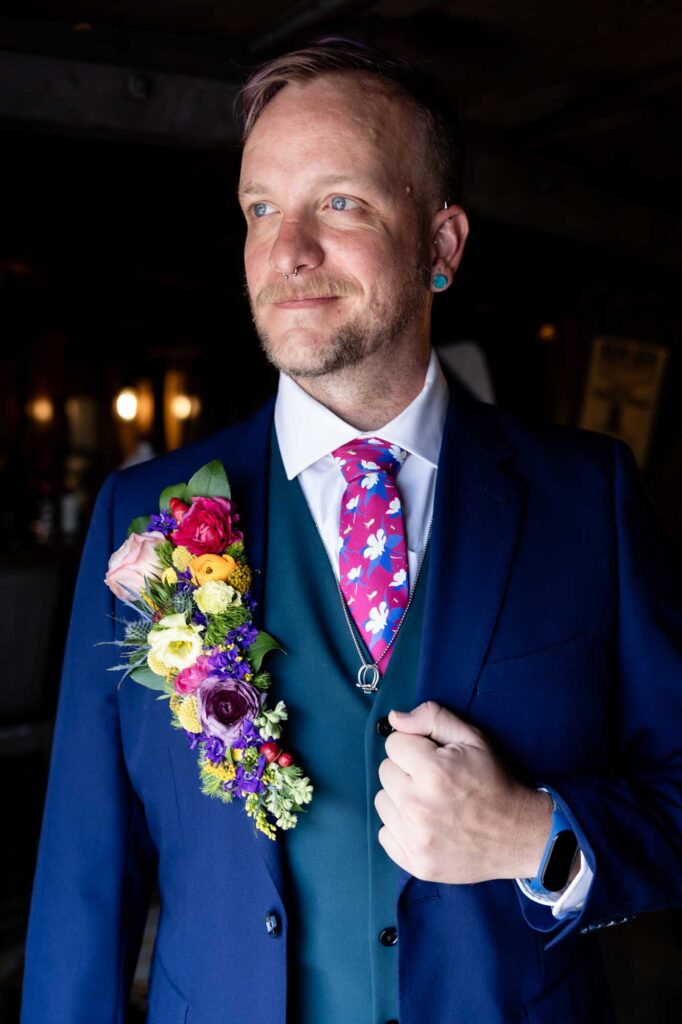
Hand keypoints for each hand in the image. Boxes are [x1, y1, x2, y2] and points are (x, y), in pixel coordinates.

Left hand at [375, 701, 551, 883]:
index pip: (393, 743)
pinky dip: (400, 827)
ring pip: (382, 801)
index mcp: (433, 771)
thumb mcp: (473, 738)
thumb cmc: (494, 782)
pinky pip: (384, 834)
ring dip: (400, 799)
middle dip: (406, 770)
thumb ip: (432, 718)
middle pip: (385, 772)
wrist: (518, 836)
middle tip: (433, 780)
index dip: (414, 745)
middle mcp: (418, 806)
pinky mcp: (415, 863)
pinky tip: (425, 825)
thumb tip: (394, 718)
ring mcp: (415, 839)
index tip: (432, 756)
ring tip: (429, 802)